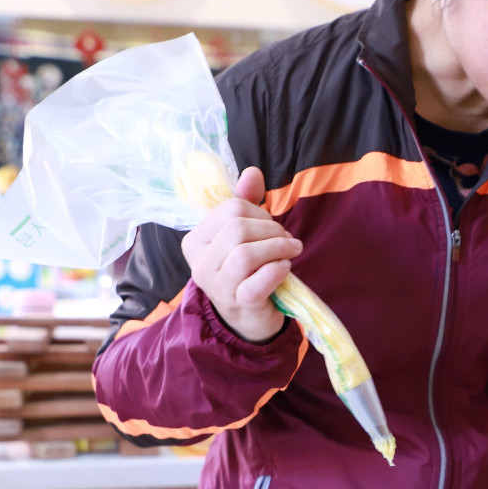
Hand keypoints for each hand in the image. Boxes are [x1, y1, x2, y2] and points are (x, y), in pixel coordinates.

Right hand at [180, 167, 302, 342]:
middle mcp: (199, 263)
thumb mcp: (244, 234)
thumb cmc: (247, 270)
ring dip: (278, 248)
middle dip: (271, 230)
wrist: (248, 316)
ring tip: (292, 252)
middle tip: (287, 241)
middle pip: (238, 228)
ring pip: (246, 254)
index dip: (259, 212)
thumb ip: (246, 201)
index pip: (230, 208)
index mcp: (195, 241)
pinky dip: (277, 270)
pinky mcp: (237, 304)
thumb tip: (252, 172)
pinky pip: (258, 282)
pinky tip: (285, 269)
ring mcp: (216, 286)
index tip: (271, 226)